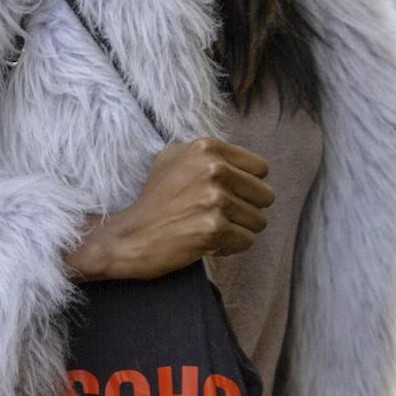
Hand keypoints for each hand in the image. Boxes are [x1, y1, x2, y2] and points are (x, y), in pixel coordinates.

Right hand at [65, 139, 273, 280]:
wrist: (130, 236)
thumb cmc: (155, 201)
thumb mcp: (172, 158)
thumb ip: (206, 153)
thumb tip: (242, 161)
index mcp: (206, 148)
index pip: (261, 168)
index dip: (247, 186)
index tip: (228, 195)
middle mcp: (213, 169)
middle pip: (265, 195)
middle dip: (247, 210)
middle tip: (219, 216)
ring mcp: (215, 199)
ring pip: (259, 220)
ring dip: (239, 230)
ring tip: (212, 228)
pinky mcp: (214, 228)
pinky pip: (247, 240)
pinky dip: (231, 247)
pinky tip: (209, 243)